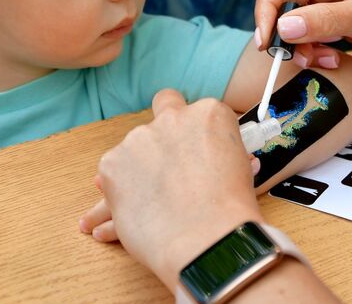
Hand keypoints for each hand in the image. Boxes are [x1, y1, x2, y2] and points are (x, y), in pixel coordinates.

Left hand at [88, 89, 263, 289]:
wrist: (205, 240)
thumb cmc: (230, 209)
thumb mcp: (239, 166)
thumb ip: (217, 150)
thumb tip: (207, 155)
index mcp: (208, 113)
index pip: (195, 111)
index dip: (194, 132)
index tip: (194, 151)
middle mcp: (171, 117)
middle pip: (163, 110)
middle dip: (164, 131)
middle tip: (169, 163)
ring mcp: (138, 138)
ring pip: (136, 145)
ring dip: (142, 164)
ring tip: (153, 201)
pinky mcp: (112, 162)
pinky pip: (114, 171)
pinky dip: (121, 186)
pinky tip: (135, 211)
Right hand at [255, 0, 351, 62]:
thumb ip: (322, 22)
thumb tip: (281, 29)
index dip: (266, 6)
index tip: (266, 38)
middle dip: (282, 29)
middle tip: (285, 55)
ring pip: (293, 19)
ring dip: (300, 44)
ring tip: (319, 60)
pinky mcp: (336, 13)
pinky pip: (309, 31)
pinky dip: (314, 48)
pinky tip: (332, 59)